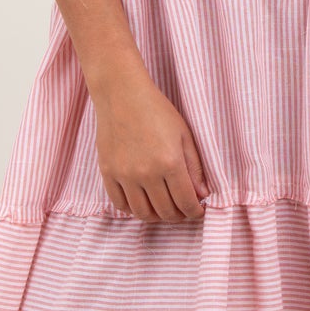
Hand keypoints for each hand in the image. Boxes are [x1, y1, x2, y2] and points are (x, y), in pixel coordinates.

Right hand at [91, 64, 210, 222]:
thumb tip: (202, 195)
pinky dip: (133, 209)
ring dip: (156, 216)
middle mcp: (146, 173)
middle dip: (178, 215)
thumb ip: (194, 167)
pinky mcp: (108, 172)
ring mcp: (124, 175)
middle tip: (182, 210)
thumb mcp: (184, 134)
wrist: (121, 93)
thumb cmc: (156, 110)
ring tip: (163, 209)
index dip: (195, 212)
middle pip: (165, 212)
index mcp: (170, 162)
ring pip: (142, 213)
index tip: (198, 211)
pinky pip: (120, 204)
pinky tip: (142, 203)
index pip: (186, 202)